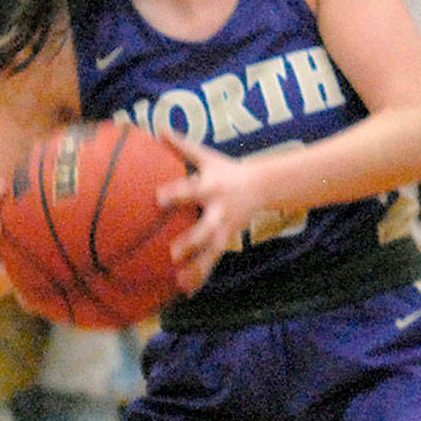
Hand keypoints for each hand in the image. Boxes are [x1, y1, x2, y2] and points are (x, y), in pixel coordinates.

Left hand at [156, 137, 261, 292]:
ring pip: (211, 251)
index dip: (177, 193)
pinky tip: (185, 292)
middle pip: (206, 228)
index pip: (193, 190)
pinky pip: (212, 261)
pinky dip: (200, 277)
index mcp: (212, 187)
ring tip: (179, 281)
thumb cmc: (227, 169)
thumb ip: (182, 145)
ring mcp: (225, 228)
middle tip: (172, 252)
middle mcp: (219, 210)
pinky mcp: (226, 240)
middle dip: (192, 241)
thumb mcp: (208, 155)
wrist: (262, 186)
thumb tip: (158, 128)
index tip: (159, 198)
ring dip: (196, 268)